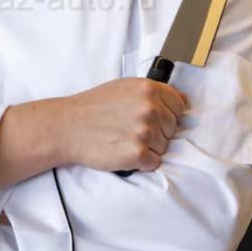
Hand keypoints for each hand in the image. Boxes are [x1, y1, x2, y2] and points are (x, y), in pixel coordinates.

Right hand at [63, 77, 187, 172]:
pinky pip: (153, 163)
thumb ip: (153, 92)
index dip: (166, 114)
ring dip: (148, 148)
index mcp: (148, 89)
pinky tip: (123, 152)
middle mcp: (150, 108)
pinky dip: (141, 162)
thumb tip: (183, 100)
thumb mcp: (124, 87)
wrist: (68, 127)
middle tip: (130, 130)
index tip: (151, 118)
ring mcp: (144, 131)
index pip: (179, 106)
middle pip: (172, 128)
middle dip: (157, 132)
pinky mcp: (137, 153)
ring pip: (164, 147)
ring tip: (124, 140)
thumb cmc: (94, 107)